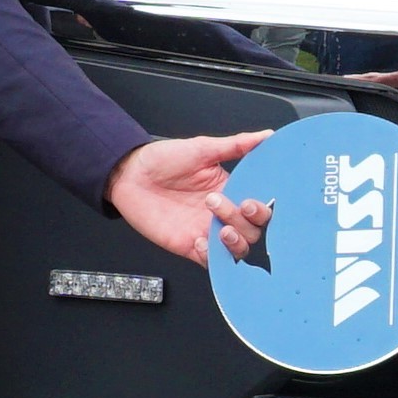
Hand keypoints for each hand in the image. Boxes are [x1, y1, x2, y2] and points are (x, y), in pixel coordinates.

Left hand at [109, 129, 274, 265]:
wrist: (130, 174)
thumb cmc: (163, 159)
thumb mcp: (203, 148)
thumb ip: (237, 145)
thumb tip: (267, 135)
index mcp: (231, 191)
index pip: (259, 208)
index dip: (261, 210)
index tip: (250, 202)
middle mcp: (222, 214)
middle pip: (252, 232)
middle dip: (243, 222)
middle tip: (216, 203)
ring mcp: (207, 231)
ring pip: (236, 250)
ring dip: (234, 243)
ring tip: (220, 229)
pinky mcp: (189, 246)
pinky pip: (210, 262)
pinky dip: (211, 256)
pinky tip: (200, 241)